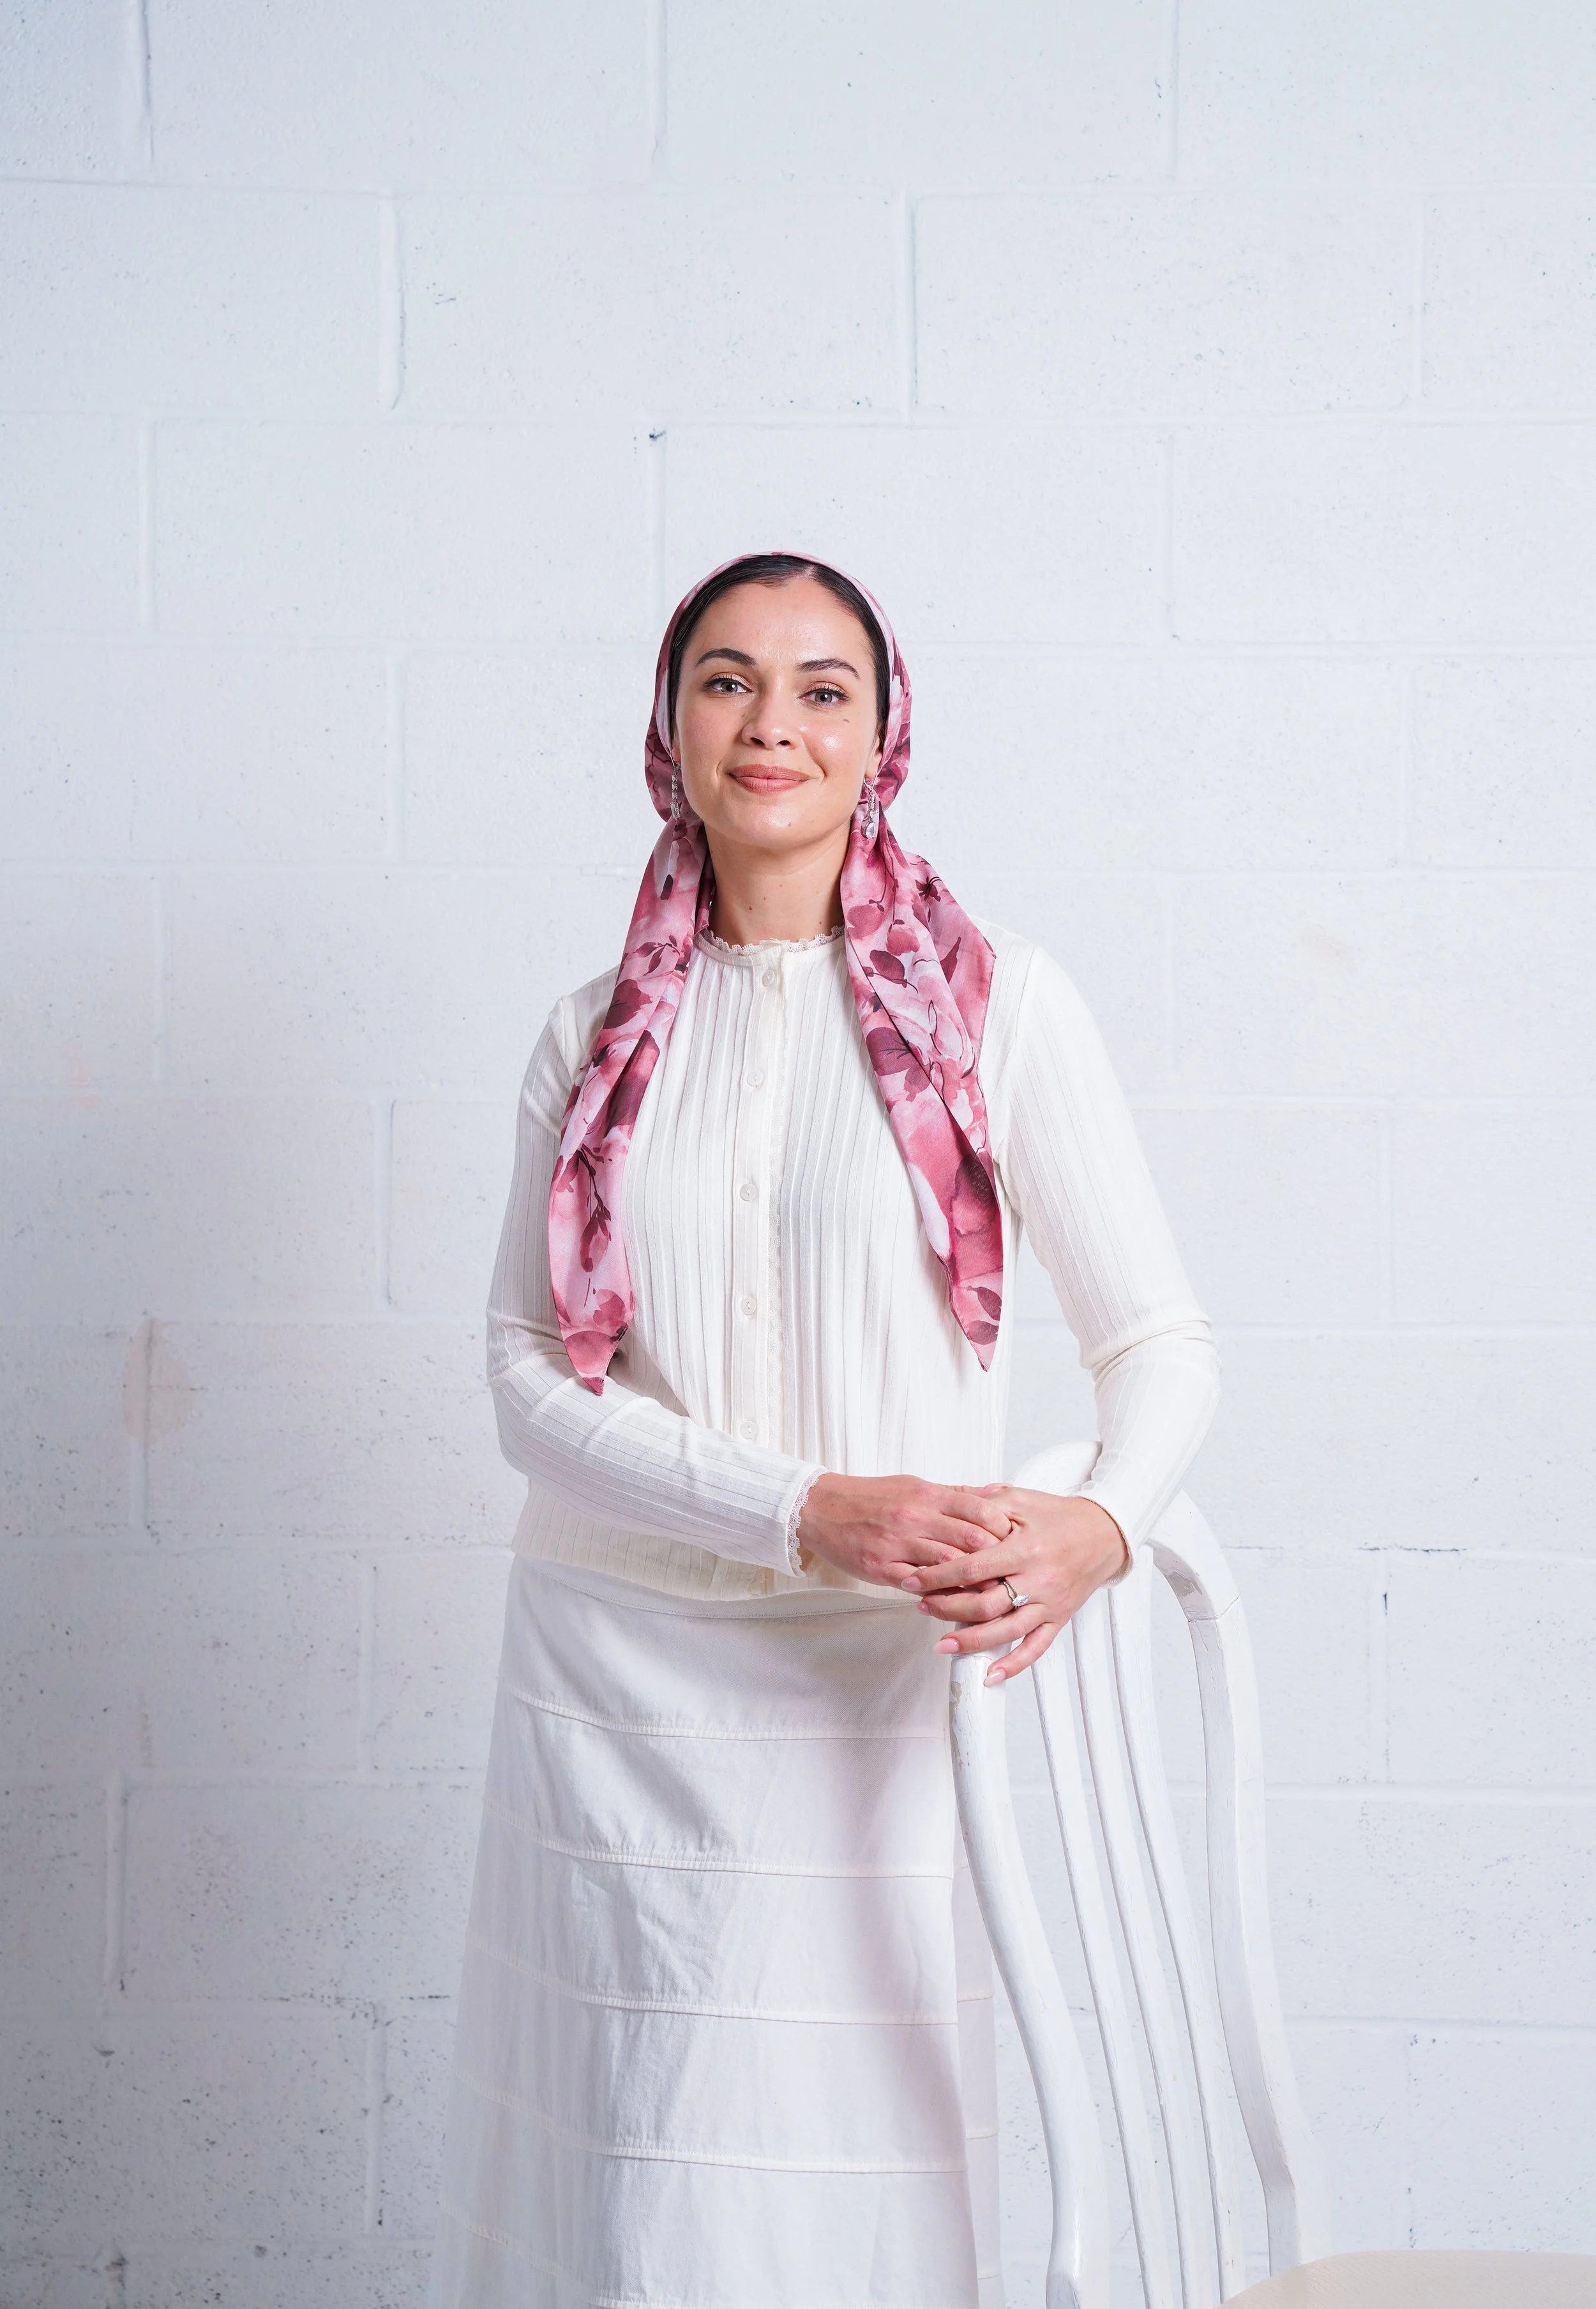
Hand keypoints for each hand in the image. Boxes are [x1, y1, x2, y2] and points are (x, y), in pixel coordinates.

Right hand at [796, 1472, 1015, 1588]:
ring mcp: (898, 1544)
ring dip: (972, 1583)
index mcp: (927, 1495)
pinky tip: (954, 1602)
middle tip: (1013, 1572)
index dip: (1004, 1528)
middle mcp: (915, 1517)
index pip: (980, 1510)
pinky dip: (940, 1595)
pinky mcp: (882, 1568)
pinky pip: (919, 1586)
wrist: (821, 1508)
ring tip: (991, 1593)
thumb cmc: (871, 1497)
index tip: (1016, 1541)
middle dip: (996, 1558)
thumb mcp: (915, 1486)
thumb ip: (955, 1495)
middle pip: (970, 1540)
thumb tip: (994, 1494)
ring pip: (948, 1566)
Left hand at [900, 1486, 1129, 1683]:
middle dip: (947, 1608)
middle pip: (985, 1604)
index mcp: (1024, 1549)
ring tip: (942, 1644)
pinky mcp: (1059, 1618)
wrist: (1105, 1533)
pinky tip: (990, 1675)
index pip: (973, 1567)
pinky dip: (1013, 1665)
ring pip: (1006, 1631)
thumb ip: (983, 1502)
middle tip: (921, 1607)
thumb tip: (947, 1498)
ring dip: (971, 1641)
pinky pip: (1036, 1647)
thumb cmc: (1060, 1516)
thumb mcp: (1021, 1499)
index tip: (913, 1580)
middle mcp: (1037, 1580)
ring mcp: (1049, 1603)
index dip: (938, 1576)